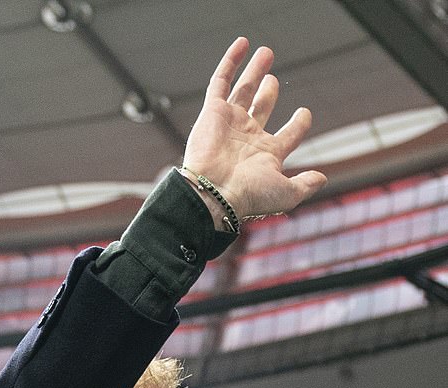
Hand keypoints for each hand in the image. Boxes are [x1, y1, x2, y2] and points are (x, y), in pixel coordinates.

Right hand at [183, 37, 326, 220]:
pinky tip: (243, 44)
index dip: (299, 124)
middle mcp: (248, 137)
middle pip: (262, 107)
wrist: (214, 190)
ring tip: (266, 52)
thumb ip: (305, 185)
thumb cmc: (248, 194)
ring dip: (255, 72)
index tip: (305, 113)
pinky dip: (231, 62)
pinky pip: (221, 81)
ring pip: (244, 90)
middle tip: (273, 78)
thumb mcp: (286, 193)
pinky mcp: (213, 112)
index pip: (288, 135)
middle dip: (268, 92)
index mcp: (266, 154)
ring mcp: (230, 122)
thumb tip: (323, 179)